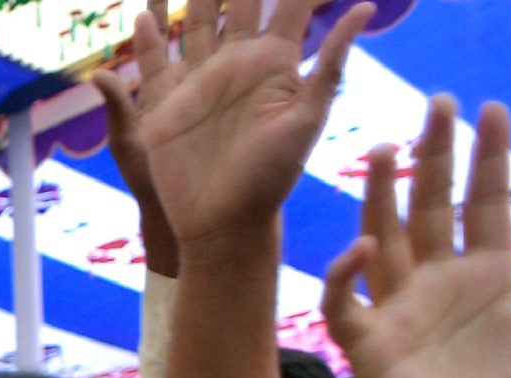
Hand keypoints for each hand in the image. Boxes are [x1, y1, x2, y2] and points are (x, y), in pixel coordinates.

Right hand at [95, 0, 367, 256]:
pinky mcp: (166, 105)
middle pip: (237, 0)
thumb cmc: (273, 178)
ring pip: (194, 21)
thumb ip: (329, 64)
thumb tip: (365, 8)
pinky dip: (147, 39)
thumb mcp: (308, 118)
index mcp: (274, 61)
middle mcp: (237, 63)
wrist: (224, 222)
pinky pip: (152, 65)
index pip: (291, 0)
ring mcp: (200, 81)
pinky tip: (145, 14)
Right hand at [324, 99, 510, 377]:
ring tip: (390, 148)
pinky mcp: (368, 342)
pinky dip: (345, 275)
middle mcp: (438, 282)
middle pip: (432, 203)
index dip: (489, 157)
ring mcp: (399, 308)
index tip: (491, 111)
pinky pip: (344, 302)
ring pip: (384, 236)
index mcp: (486, 276)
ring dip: (383, 194)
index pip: (486, 201)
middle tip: (436, 102)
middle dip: (433, 153)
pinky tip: (362, 250)